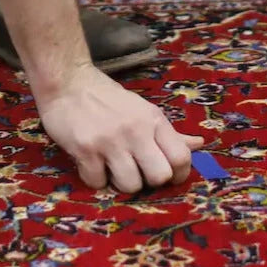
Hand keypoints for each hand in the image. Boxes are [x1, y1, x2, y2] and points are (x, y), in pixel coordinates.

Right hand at [36, 65, 204, 191]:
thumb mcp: (142, 110)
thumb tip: (200, 145)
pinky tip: (92, 163)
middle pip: (159, 176)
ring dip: (121, 183)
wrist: (67, 81)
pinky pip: (98, 183)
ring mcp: (110, 141)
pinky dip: (95, 178)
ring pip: (130, 185)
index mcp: (153, 120)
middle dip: (149, 181)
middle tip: (137, 172)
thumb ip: (169, 132)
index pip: (181, 157)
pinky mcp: (85, 149)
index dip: (178, 175)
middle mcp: (136, 130)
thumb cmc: (107, 97)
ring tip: (112, 168)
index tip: (167, 176)